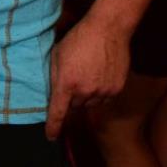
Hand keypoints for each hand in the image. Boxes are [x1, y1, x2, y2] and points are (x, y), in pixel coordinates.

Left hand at [45, 12, 129, 140]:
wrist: (107, 29)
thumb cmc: (78, 39)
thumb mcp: (57, 55)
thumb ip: (54, 77)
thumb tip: (53, 95)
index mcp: (66, 83)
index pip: (58, 113)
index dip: (53, 127)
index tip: (50, 136)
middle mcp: (84, 91)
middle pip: (75, 107)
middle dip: (72, 98)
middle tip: (74, 79)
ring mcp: (102, 91)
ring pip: (90, 104)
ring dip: (87, 96)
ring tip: (88, 74)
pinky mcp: (116, 89)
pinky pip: (104, 99)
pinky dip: (100, 92)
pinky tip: (99, 75)